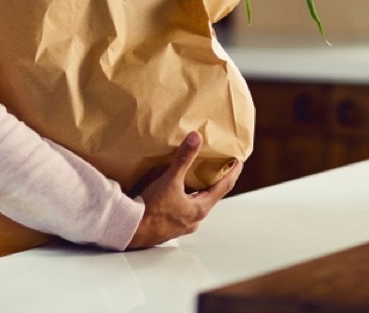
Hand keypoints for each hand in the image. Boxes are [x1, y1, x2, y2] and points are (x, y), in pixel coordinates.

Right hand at [126, 131, 242, 248]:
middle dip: (214, 182)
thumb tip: (196, 138)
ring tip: (194, 179)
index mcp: (200, 209)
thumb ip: (184, 158)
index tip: (238, 163)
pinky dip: (182, 200)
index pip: (223, 187)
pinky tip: (173, 195)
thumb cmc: (151, 210)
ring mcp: (181, 226)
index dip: (231, 173)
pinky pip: (180, 211)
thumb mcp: (170, 180)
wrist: (129, 230)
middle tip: (217, 168)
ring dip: (196, 192)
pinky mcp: (167, 228)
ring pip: (194, 205)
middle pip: (209, 197)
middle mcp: (193, 220)